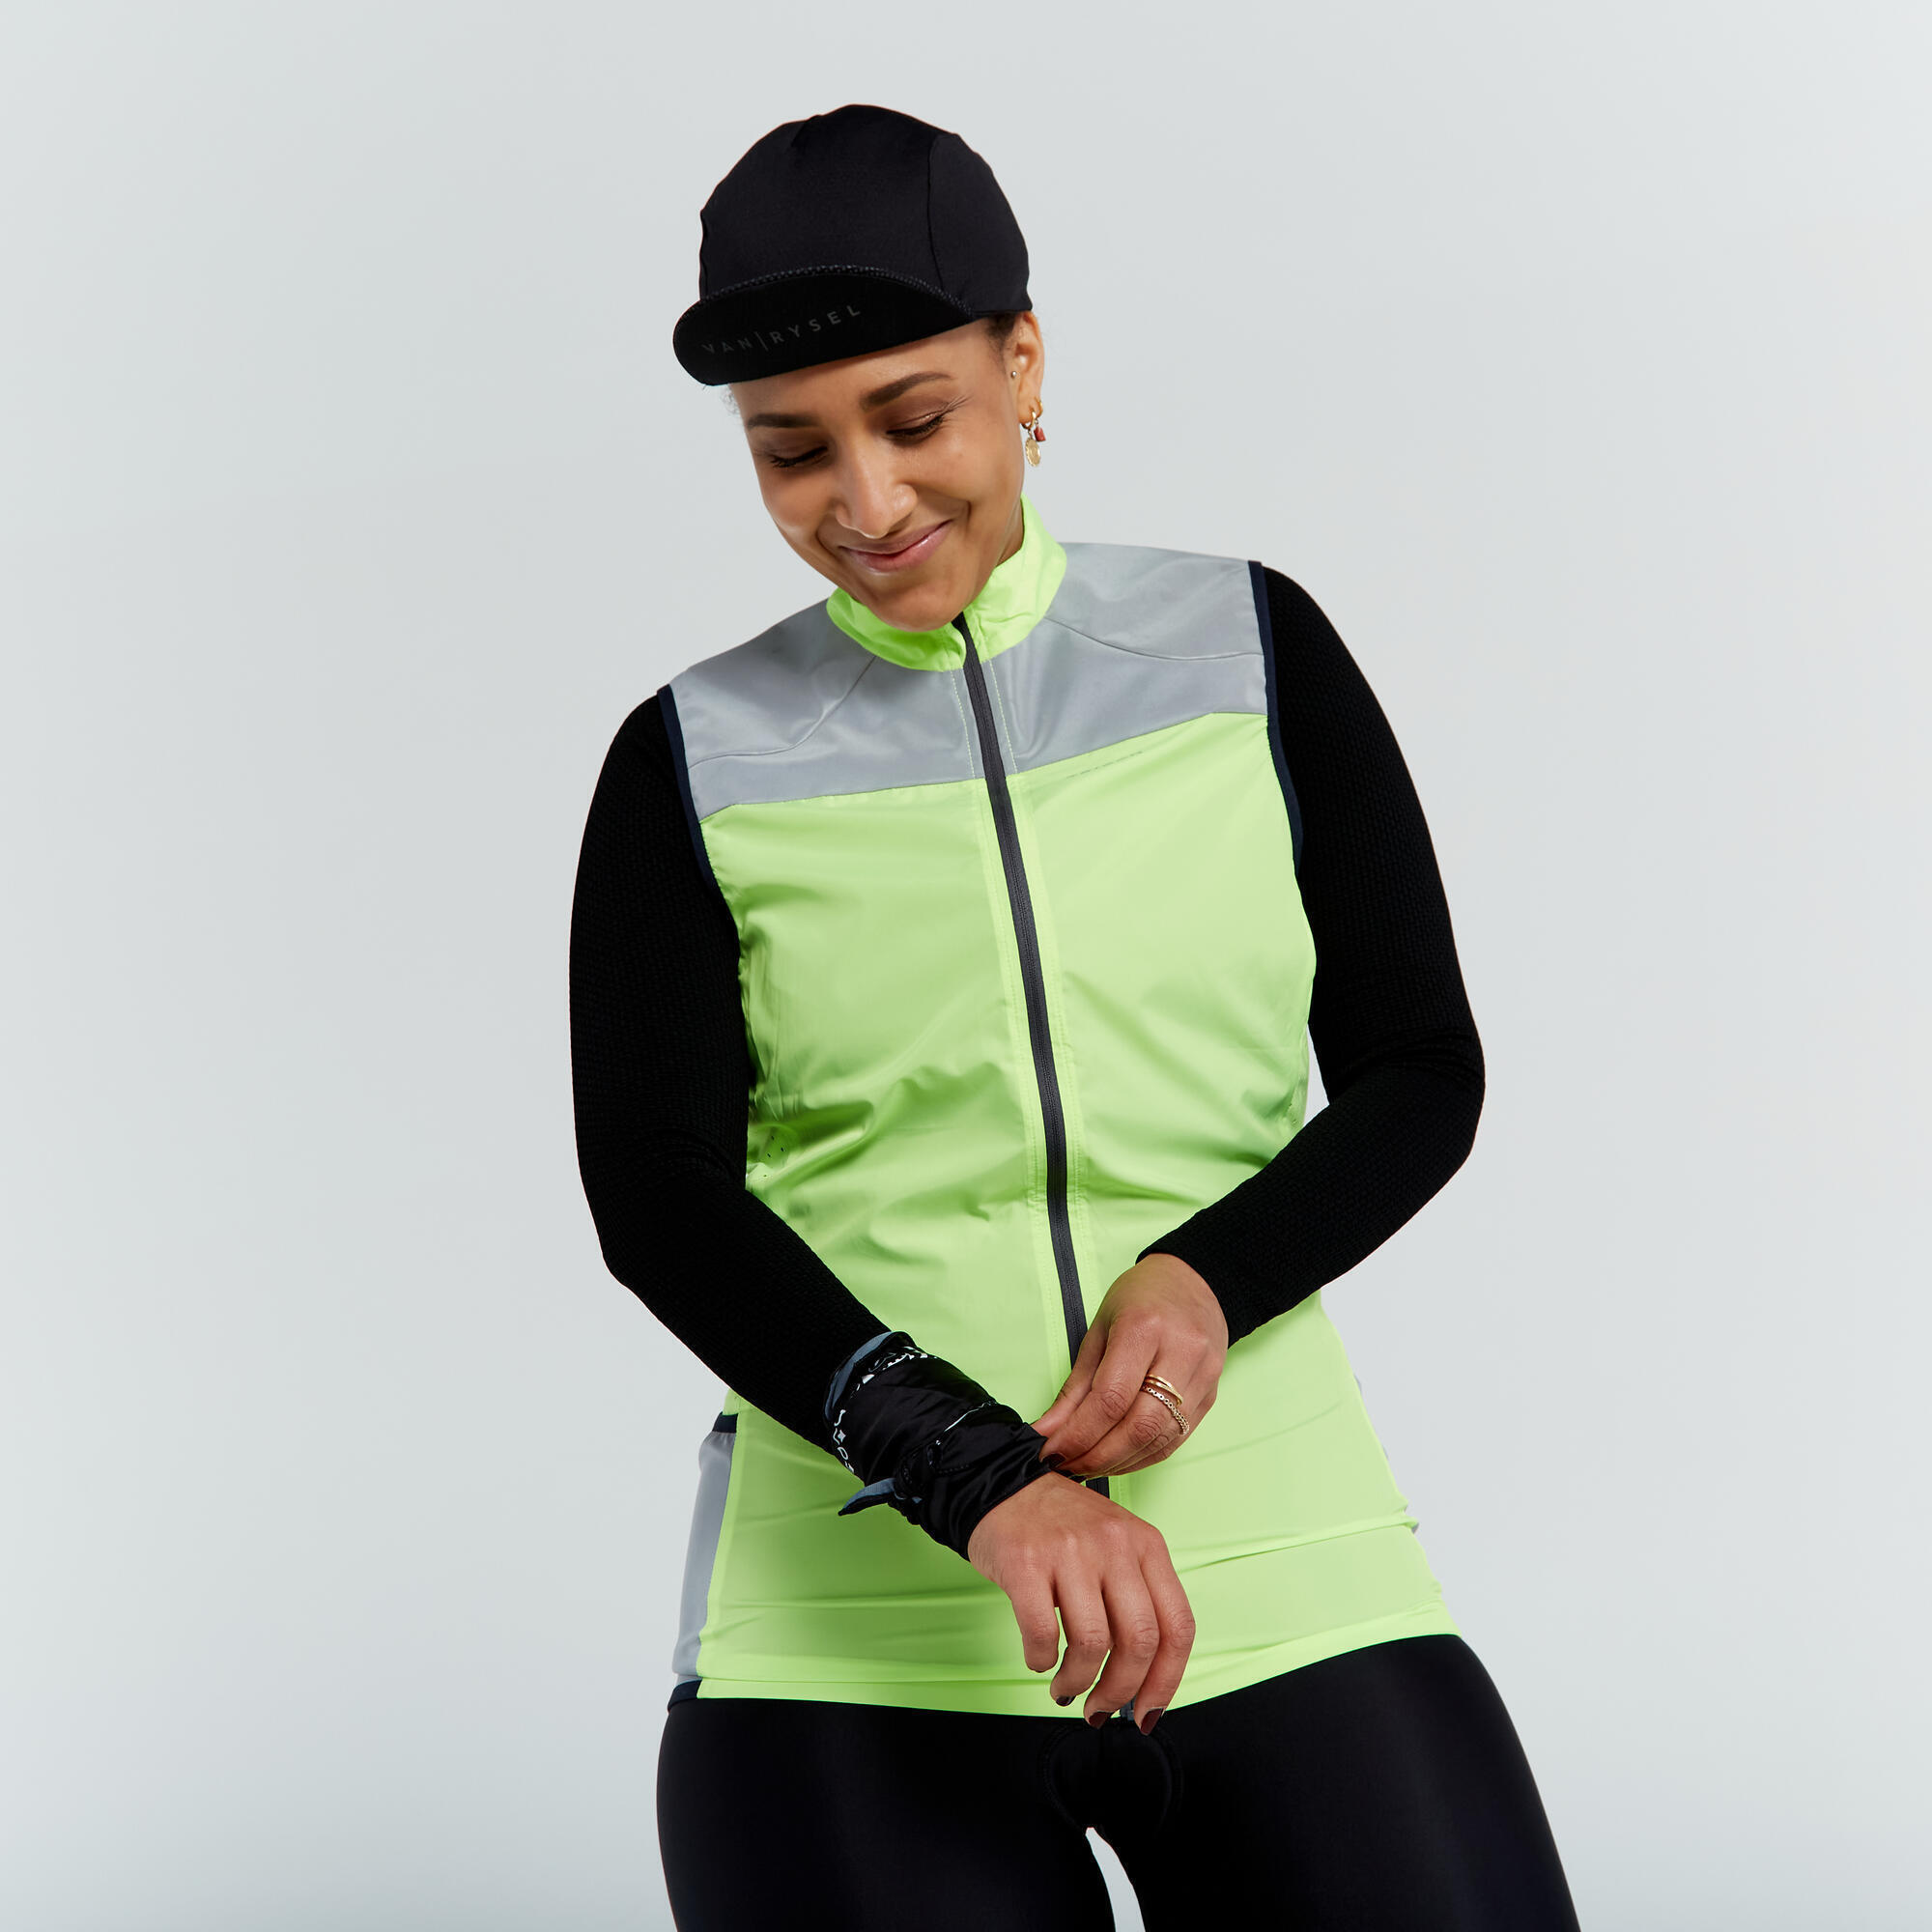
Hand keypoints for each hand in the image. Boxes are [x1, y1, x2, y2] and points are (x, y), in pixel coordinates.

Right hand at [966, 1471, 1194, 1726]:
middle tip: (1100, 1708)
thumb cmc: (1061, 1527)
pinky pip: (1042, 1633)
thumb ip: (1135, 1600)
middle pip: (1139, 1641)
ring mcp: (1070, 1551)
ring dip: (1078, 1681)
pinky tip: (1039, 1657)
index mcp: (1146, 1544)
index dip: (1167, 1681)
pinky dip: (1041, 1660)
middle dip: (1121, 1691)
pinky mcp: (1026, 1562)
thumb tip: (1143, 1680)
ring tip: (1065, 1686)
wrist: (1001, 1485)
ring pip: (1092, 1643)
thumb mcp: (1115, 1547)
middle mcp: (1114, 1544)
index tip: (1148, 1713)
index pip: (1177, 1625)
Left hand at [1032, 1253, 1226, 1477]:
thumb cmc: (1140, 1299)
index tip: (1050, 1451)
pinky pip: (1175, 1440)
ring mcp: (1203, 1377)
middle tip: (1066, 1467)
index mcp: (1145, 1328)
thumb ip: (1075, 1386)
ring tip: (1086, 1467)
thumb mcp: (1099, 1329)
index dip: (1078, 1434)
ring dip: (1118, 1463)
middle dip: (1096, 1457)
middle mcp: (1181, 1353)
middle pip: (1138, 1427)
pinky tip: (1117, 1460)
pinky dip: (1142, 1457)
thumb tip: (1048, 1432)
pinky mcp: (1212, 1396)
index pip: (1110, 1399)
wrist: (1196, 1282)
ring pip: (1159, 1440)